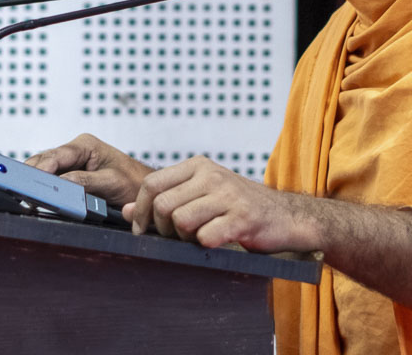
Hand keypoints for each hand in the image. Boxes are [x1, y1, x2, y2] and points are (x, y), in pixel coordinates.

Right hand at [25, 133, 153, 206]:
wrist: (145, 190)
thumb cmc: (133, 182)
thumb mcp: (111, 182)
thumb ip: (85, 181)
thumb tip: (60, 184)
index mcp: (85, 145)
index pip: (56, 155)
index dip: (41, 168)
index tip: (30, 180)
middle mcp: (76, 151)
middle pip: (46, 161)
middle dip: (31, 173)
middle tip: (18, 188)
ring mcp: (72, 163)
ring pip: (46, 170)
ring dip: (35, 180)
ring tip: (22, 192)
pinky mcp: (71, 176)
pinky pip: (52, 180)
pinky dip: (43, 187)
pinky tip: (35, 196)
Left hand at [125, 156, 316, 252]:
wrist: (287, 216)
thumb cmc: (238, 207)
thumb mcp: (200, 195)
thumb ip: (165, 200)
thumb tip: (124, 210)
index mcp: (198, 165)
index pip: (151, 183)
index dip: (138, 210)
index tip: (140, 229)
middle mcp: (212, 175)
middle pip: (162, 205)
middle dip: (162, 228)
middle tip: (176, 237)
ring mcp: (228, 195)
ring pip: (181, 221)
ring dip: (184, 239)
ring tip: (199, 238)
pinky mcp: (243, 218)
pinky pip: (206, 237)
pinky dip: (206, 245)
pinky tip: (217, 241)